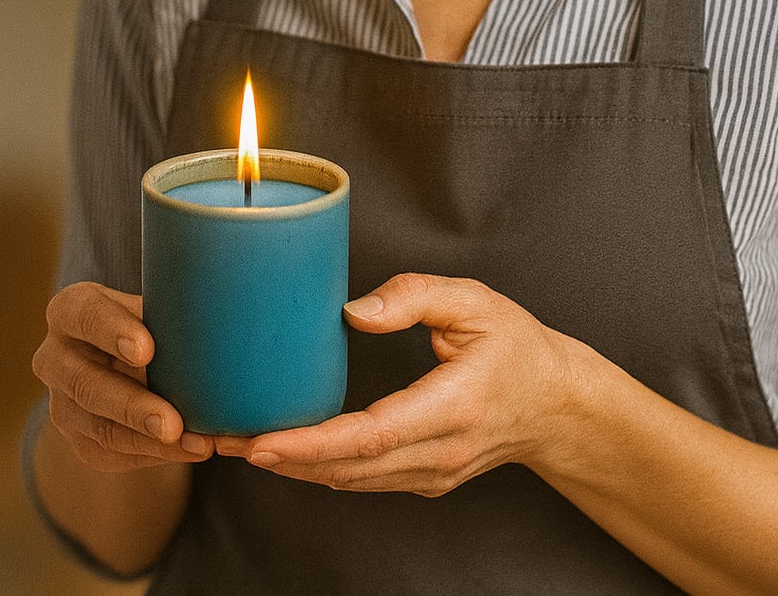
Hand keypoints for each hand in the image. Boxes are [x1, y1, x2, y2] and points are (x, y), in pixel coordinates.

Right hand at [32, 281, 212, 471]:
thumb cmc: (148, 318)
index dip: (112, 331)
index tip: (147, 350)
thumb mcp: (152, 304)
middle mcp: (55, 358)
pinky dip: (156, 454)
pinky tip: (191, 450)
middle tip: (173, 423)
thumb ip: (174, 308)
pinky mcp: (79, 439)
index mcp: (70, 311)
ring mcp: (61, 404)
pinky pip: (114, 452)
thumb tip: (227, 309)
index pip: (85, 315)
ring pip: (100, 427)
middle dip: (133, 406)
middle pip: (88, 384)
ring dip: (149, 441)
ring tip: (196, 445)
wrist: (125, 358)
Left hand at [215, 273, 577, 494]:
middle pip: (347, 468)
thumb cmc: (517, 346)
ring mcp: (432, 475)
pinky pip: (363, 479)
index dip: (310, 444)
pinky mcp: (423, 480)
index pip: (370, 435)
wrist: (557, 405)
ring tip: (237, 442)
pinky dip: (319, 467)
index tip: (261, 441)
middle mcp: (440, 453)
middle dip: (280, 458)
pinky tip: (286, 449)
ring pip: (349, 480)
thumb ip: (414, 296)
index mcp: (453, 407)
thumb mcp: (475, 302)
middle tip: (221, 437)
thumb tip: (352, 311)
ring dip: (293, 467)